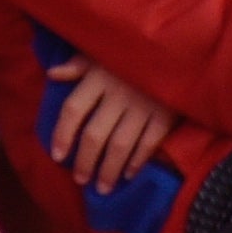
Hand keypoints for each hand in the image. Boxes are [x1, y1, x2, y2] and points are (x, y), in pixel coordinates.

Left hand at [45, 54, 176, 195]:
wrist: (180, 45)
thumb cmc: (135, 48)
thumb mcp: (104, 50)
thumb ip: (79, 64)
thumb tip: (52, 74)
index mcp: (99, 76)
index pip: (73, 110)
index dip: (62, 135)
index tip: (57, 156)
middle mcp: (118, 93)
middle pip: (94, 135)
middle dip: (85, 162)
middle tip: (80, 179)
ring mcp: (143, 105)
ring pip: (119, 145)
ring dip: (109, 170)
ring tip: (102, 187)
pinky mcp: (166, 113)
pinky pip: (148, 143)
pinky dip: (138, 161)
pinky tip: (129, 174)